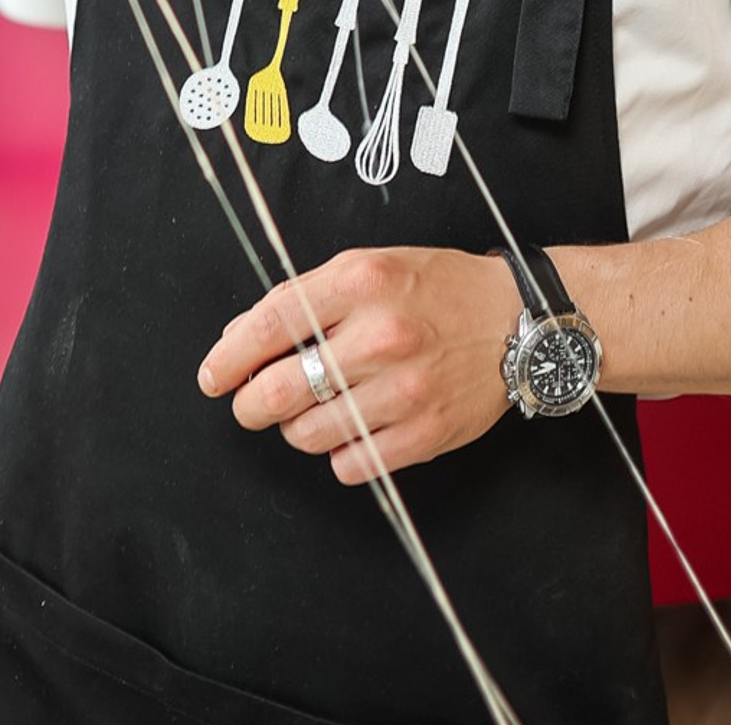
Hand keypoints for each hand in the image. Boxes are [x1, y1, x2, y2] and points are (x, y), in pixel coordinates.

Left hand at [199, 248, 514, 485]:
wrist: (516, 319)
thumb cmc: (436, 288)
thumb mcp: (369, 266)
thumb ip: (306, 297)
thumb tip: (241, 338)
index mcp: (361, 282)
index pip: (272, 323)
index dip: (230, 356)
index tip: (214, 375)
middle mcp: (382, 335)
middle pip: (280, 389)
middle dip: (249, 404)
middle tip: (249, 404)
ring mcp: (405, 389)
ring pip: (309, 433)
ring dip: (296, 427)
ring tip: (313, 409)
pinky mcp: (425, 433)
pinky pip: (351, 464)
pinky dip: (339, 453)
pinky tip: (351, 428)